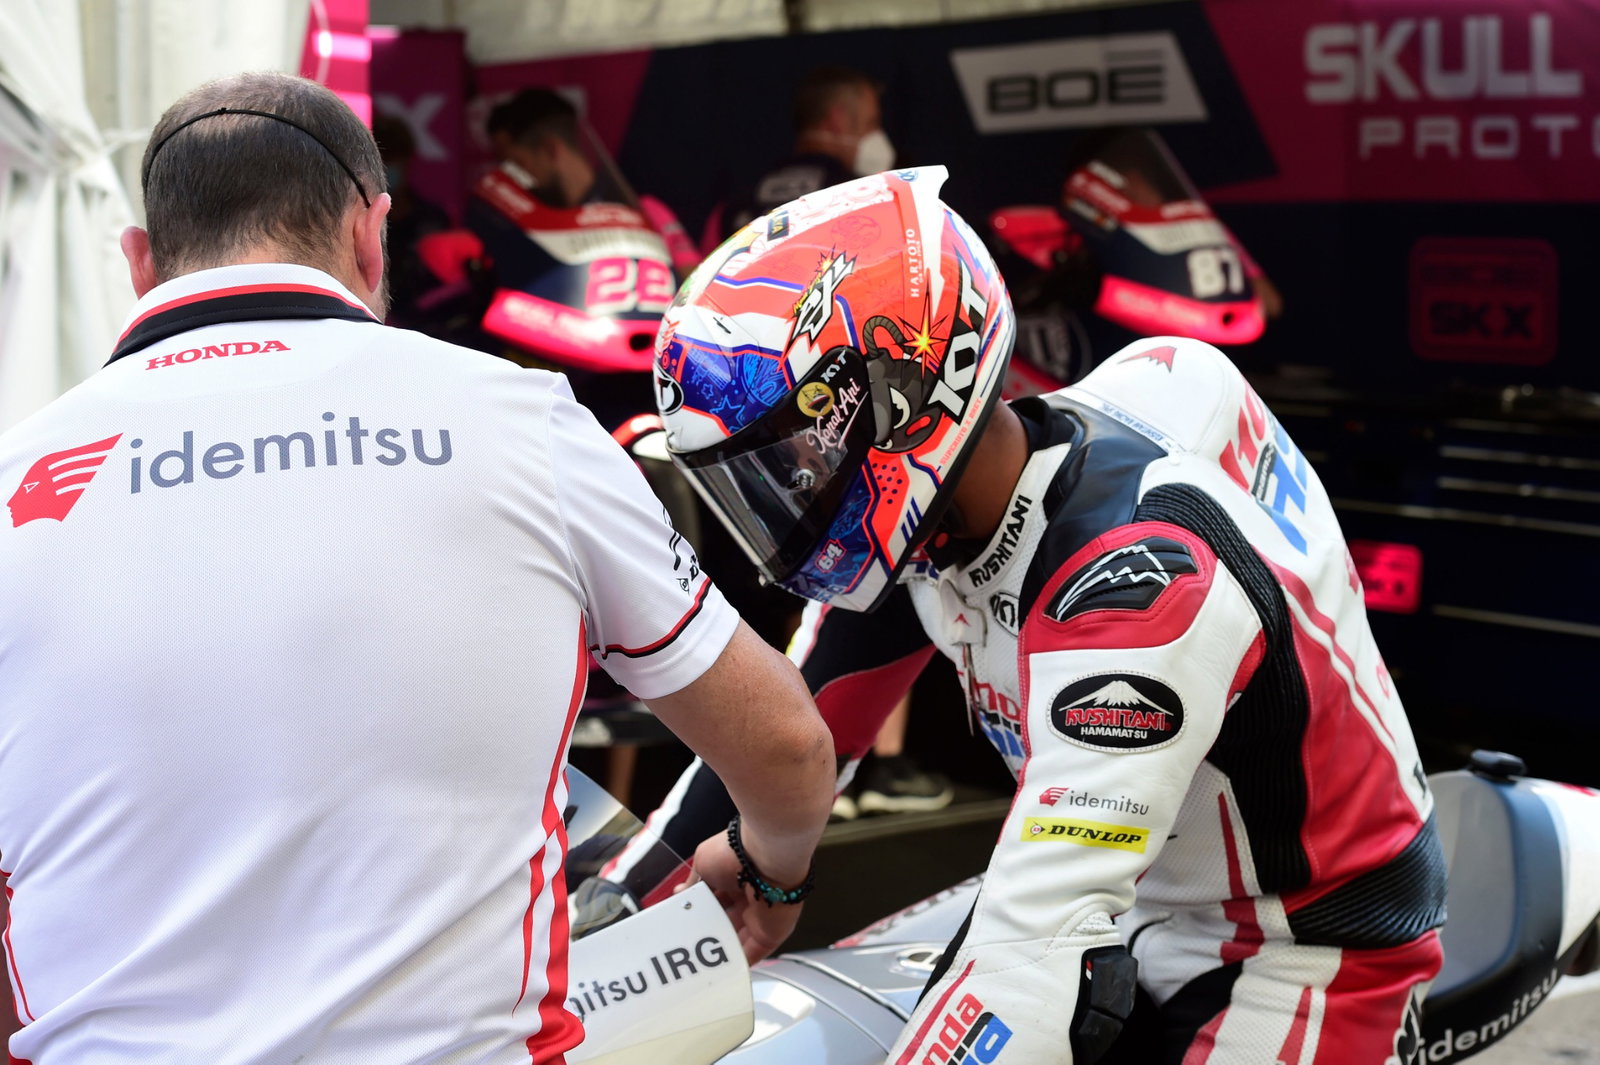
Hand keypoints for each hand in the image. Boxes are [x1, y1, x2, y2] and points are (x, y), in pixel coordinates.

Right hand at [681, 831, 805, 963]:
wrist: (765, 859)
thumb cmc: (735, 853)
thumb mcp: (703, 862)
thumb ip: (693, 883)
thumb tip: (680, 894)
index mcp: (735, 878)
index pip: (715, 900)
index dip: (699, 911)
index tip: (683, 921)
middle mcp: (748, 898)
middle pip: (724, 923)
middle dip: (707, 933)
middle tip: (686, 944)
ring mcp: (760, 918)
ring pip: (736, 941)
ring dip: (719, 951)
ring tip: (695, 961)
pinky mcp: (770, 935)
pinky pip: (752, 954)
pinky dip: (736, 963)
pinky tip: (718, 968)